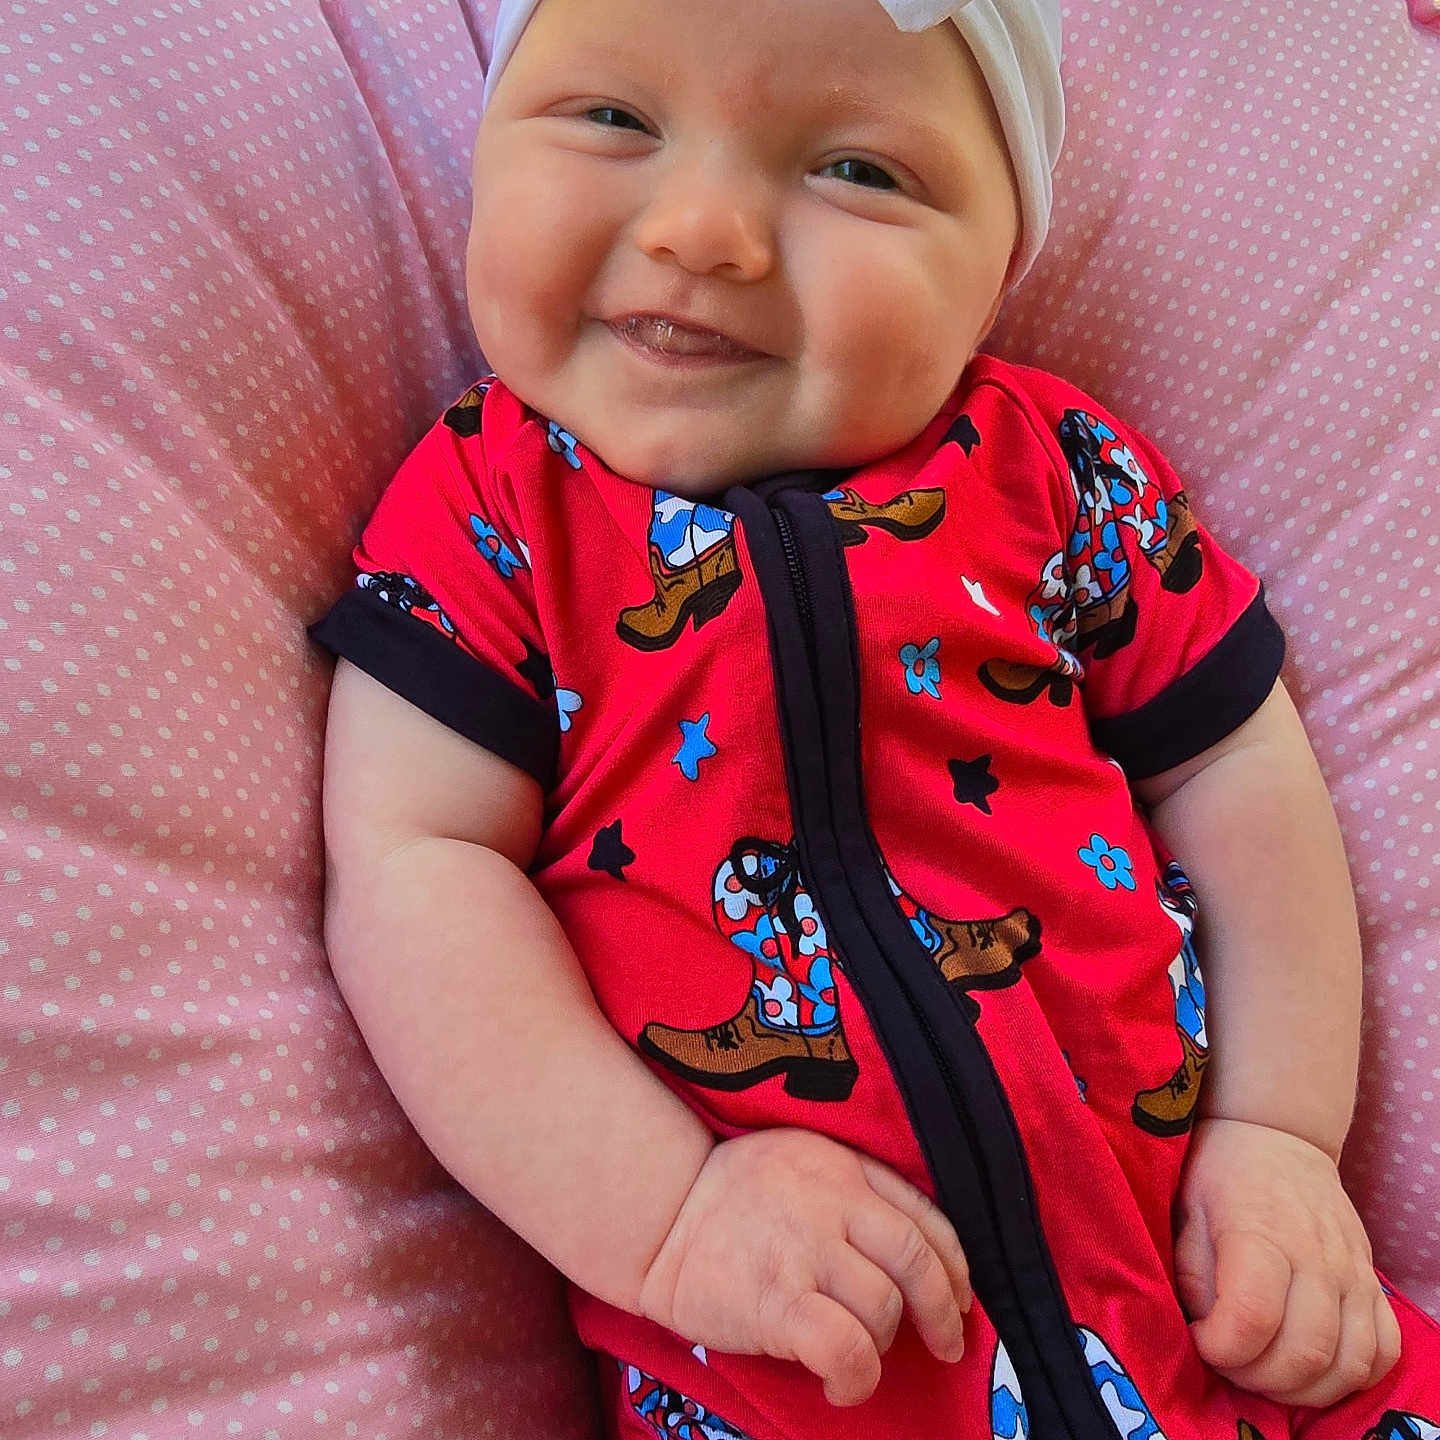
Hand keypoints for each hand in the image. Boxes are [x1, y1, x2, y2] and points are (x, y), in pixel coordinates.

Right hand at [636, 1128, 970, 1405]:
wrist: (657, 1214)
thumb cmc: (726, 1197)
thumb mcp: (798, 1162)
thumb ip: (850, 1191)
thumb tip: (913, 1257)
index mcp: (842, 1166)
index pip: (925, 1213)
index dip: (953, 1264)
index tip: (958, 1296)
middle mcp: (832, 1200)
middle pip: (917, 1259)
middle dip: (944, 1312)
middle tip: (946, 1344)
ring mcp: (805, 1249)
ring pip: (884, 1308)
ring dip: (883, 1346)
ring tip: (857, 1357)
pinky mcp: (777, 1300)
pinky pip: (846, 1349)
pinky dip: (857, 1376)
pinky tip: (841, 1384)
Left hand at [1174, 1116, 1400, 1404]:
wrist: (1276, 1138)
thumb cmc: (1222, 1176)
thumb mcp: (1187, 1211)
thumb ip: (1193, 1274)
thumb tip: (1206, 1330)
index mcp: (1260, 1234)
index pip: (1252, 1317)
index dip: (1222, 1348)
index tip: (1202, 1340)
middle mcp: (1317, 1258)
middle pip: (1305, 1353)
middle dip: (1258, 1378)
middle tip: (1229, 1363)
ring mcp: (1353, 1273)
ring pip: (1349, 1364)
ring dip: (1304, 1389)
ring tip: (1265, 1373)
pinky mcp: (1373, 1284)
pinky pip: (1384, 1351)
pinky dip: (1352, 1377)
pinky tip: (1313, 1369)